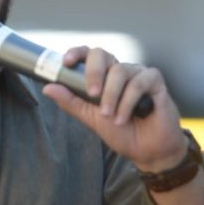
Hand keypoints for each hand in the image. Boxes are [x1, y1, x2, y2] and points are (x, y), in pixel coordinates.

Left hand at [42, 46, 187, 172]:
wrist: (147, 151)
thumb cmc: (121, 132)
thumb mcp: (91, 118)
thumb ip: (71, 102)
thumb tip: (48, 88)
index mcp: (104, 76)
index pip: (89, 55)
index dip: (77, 53)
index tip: (66, 62)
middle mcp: (120, 70)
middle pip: (102, 54)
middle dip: (94, 72)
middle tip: (92, 94)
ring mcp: (138, 73)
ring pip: (120, 71)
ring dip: (112, 96)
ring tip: (111, 116)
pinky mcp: (155, 81)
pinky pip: (139, 82)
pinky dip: (129, 101)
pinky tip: (125, 117)